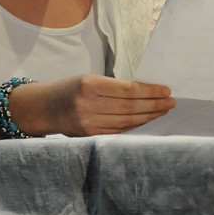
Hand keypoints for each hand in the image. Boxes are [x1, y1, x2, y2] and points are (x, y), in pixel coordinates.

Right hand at [18, 74, 175, 136]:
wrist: (42, 108)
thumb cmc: (70, 89)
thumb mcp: (89, 79)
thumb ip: (114, 86)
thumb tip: (146, 92)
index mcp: (89, 85)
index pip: (128, 90)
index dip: (150, 92)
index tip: (166, 91)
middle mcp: (88, 105)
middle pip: (130, 107)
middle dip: (154, 105)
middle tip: (171, 102)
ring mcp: (88, 123)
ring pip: (127, 121)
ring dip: (149, 116)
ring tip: (163, 110)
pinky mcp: (89, 135)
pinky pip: (119, 130)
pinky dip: (135, 125)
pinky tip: (147, 119)